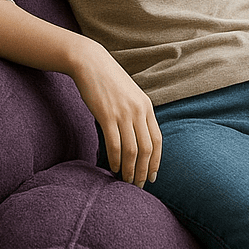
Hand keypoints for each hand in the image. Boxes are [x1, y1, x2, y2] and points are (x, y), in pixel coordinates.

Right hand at [70, 41, 161, 186]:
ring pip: (132, 150)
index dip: (156, 161)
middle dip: (143, 171)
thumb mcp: (130, 95)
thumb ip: (136, 113)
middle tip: (138, 185)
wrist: (90, 62)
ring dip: (130, 169)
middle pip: (147, 149)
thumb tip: (138, 137)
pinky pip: (115, 144)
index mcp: (147, 107)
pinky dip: (116, 160)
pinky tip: (113, 167)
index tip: (152, 176)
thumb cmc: (108, 80)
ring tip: (125, 181)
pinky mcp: (106, 115)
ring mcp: (123, 113)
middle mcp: (138, 111)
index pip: (158, 140)